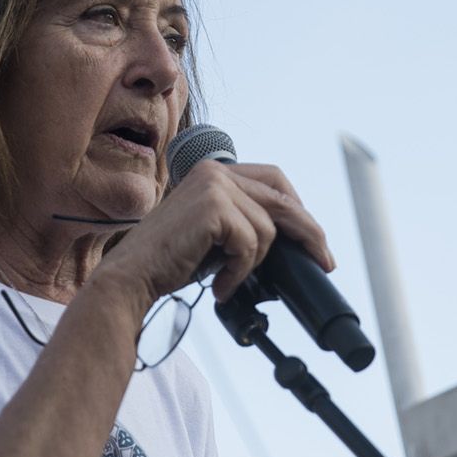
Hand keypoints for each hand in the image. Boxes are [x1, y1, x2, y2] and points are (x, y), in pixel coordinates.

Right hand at [100, 161, 333, 303]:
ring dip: (253, 264)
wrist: (132, 276)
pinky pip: (252, 245)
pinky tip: (220, 285)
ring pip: (268, 230)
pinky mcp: (214, 207)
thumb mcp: (215, 234)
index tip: (313, 239)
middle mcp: (215, 171)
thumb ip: (244, 223)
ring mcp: (214, 186)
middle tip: (324, 262)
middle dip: (309, 233)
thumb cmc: (169, 260)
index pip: (274, 180)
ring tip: (228, 281)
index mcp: (215, 172)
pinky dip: (240, 272)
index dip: (299, 209)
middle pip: (283, 200)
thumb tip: (294, 240)